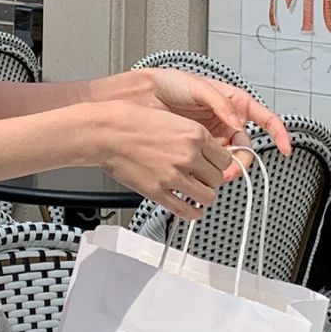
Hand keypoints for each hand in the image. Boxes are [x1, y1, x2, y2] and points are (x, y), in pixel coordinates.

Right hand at [93, 100, 237, 222]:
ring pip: (207, 196)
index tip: (215, 166)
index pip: (225, 157)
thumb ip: (190, 135)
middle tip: (203, 178)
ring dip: (203, 196)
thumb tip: (204, 149)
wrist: (106, 132)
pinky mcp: (158, 191)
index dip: (220, 164)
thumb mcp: (170, 118)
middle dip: (212, 179)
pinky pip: (186, 210)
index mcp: (194, 134)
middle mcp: (188, 155)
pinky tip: (191, 209)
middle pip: (219, 178)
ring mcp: (174, 175)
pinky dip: (192, 213)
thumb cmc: (129, 121)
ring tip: (197, 193)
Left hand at [133, 69, 290, 159]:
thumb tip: (236, 121)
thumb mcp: (198, 86)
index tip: (285, 147)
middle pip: (246, 146)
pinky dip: (212, 169)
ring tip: (216, 173)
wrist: (144, 96)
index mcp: (235, 102)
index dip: (278, 133)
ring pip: (231, 157)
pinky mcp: (200, 146)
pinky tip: (205, 171)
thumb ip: (220, 103)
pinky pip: (213, 161)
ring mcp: (214, 134)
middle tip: (232, 170)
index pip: (265, 118)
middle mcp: (228, 119)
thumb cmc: (170, 83)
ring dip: (228, 167)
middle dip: (243, 160)